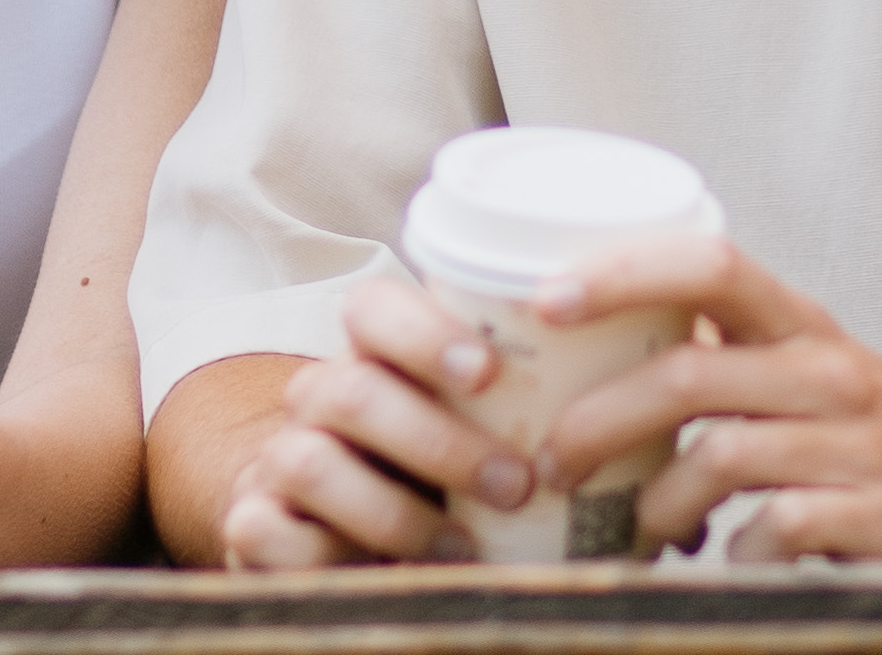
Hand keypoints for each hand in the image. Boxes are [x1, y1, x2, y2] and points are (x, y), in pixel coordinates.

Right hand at [216, 277, 541, 569]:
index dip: (425, 333)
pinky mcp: (250, 524)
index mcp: (371, 356)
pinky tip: (385, 574)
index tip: (489, 372)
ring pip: (312, 462)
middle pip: (353, 391)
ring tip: (462, 546)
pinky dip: (332, 559)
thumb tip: (631, 426)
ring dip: (396, 511)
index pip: (373, 308)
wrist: (328, 527)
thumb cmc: (433, 475)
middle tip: (515, 484)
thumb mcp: (472, 433)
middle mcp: (317, 397)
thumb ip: (522, 415)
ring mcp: (275, 459)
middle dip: (440, 441)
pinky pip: (268, 533)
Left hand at [534, 229, 881, 562]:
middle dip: (598, 419)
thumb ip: (729, 355)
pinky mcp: (873, 517)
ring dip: (655, 503)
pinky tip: (728, 560)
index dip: (620, 271)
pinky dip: (731, 553)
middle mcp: (825, 372)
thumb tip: (606, 343)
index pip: (706, 260)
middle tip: (553, 459)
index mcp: (803, 324)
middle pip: (687, 374)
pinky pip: (769, 531)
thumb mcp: (812, 370)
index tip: (548, 299)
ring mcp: (852, 446)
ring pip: (715, 458)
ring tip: (641, 528)